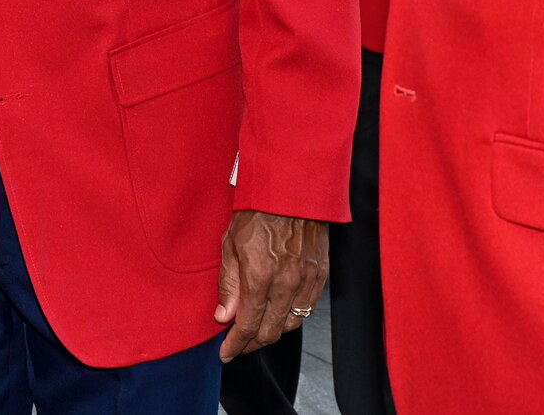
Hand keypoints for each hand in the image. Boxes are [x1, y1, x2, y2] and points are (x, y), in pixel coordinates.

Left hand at [214, 211, 328, 360]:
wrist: (290, 190)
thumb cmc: (257, 212)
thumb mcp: (230, 245)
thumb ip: (228, 284)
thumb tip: (224, 316)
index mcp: (260, 275)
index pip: (248, 324)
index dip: (236, 344)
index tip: (226, 353)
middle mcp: (286, 283)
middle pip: (270, 331)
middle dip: (251, 343)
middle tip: (238, 344)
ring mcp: (306, 281)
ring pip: (290, 325)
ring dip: (272, 333)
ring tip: (256, 333)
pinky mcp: (320, 276)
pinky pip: (306, 311)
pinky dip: (291, 319)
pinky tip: (278, 317)